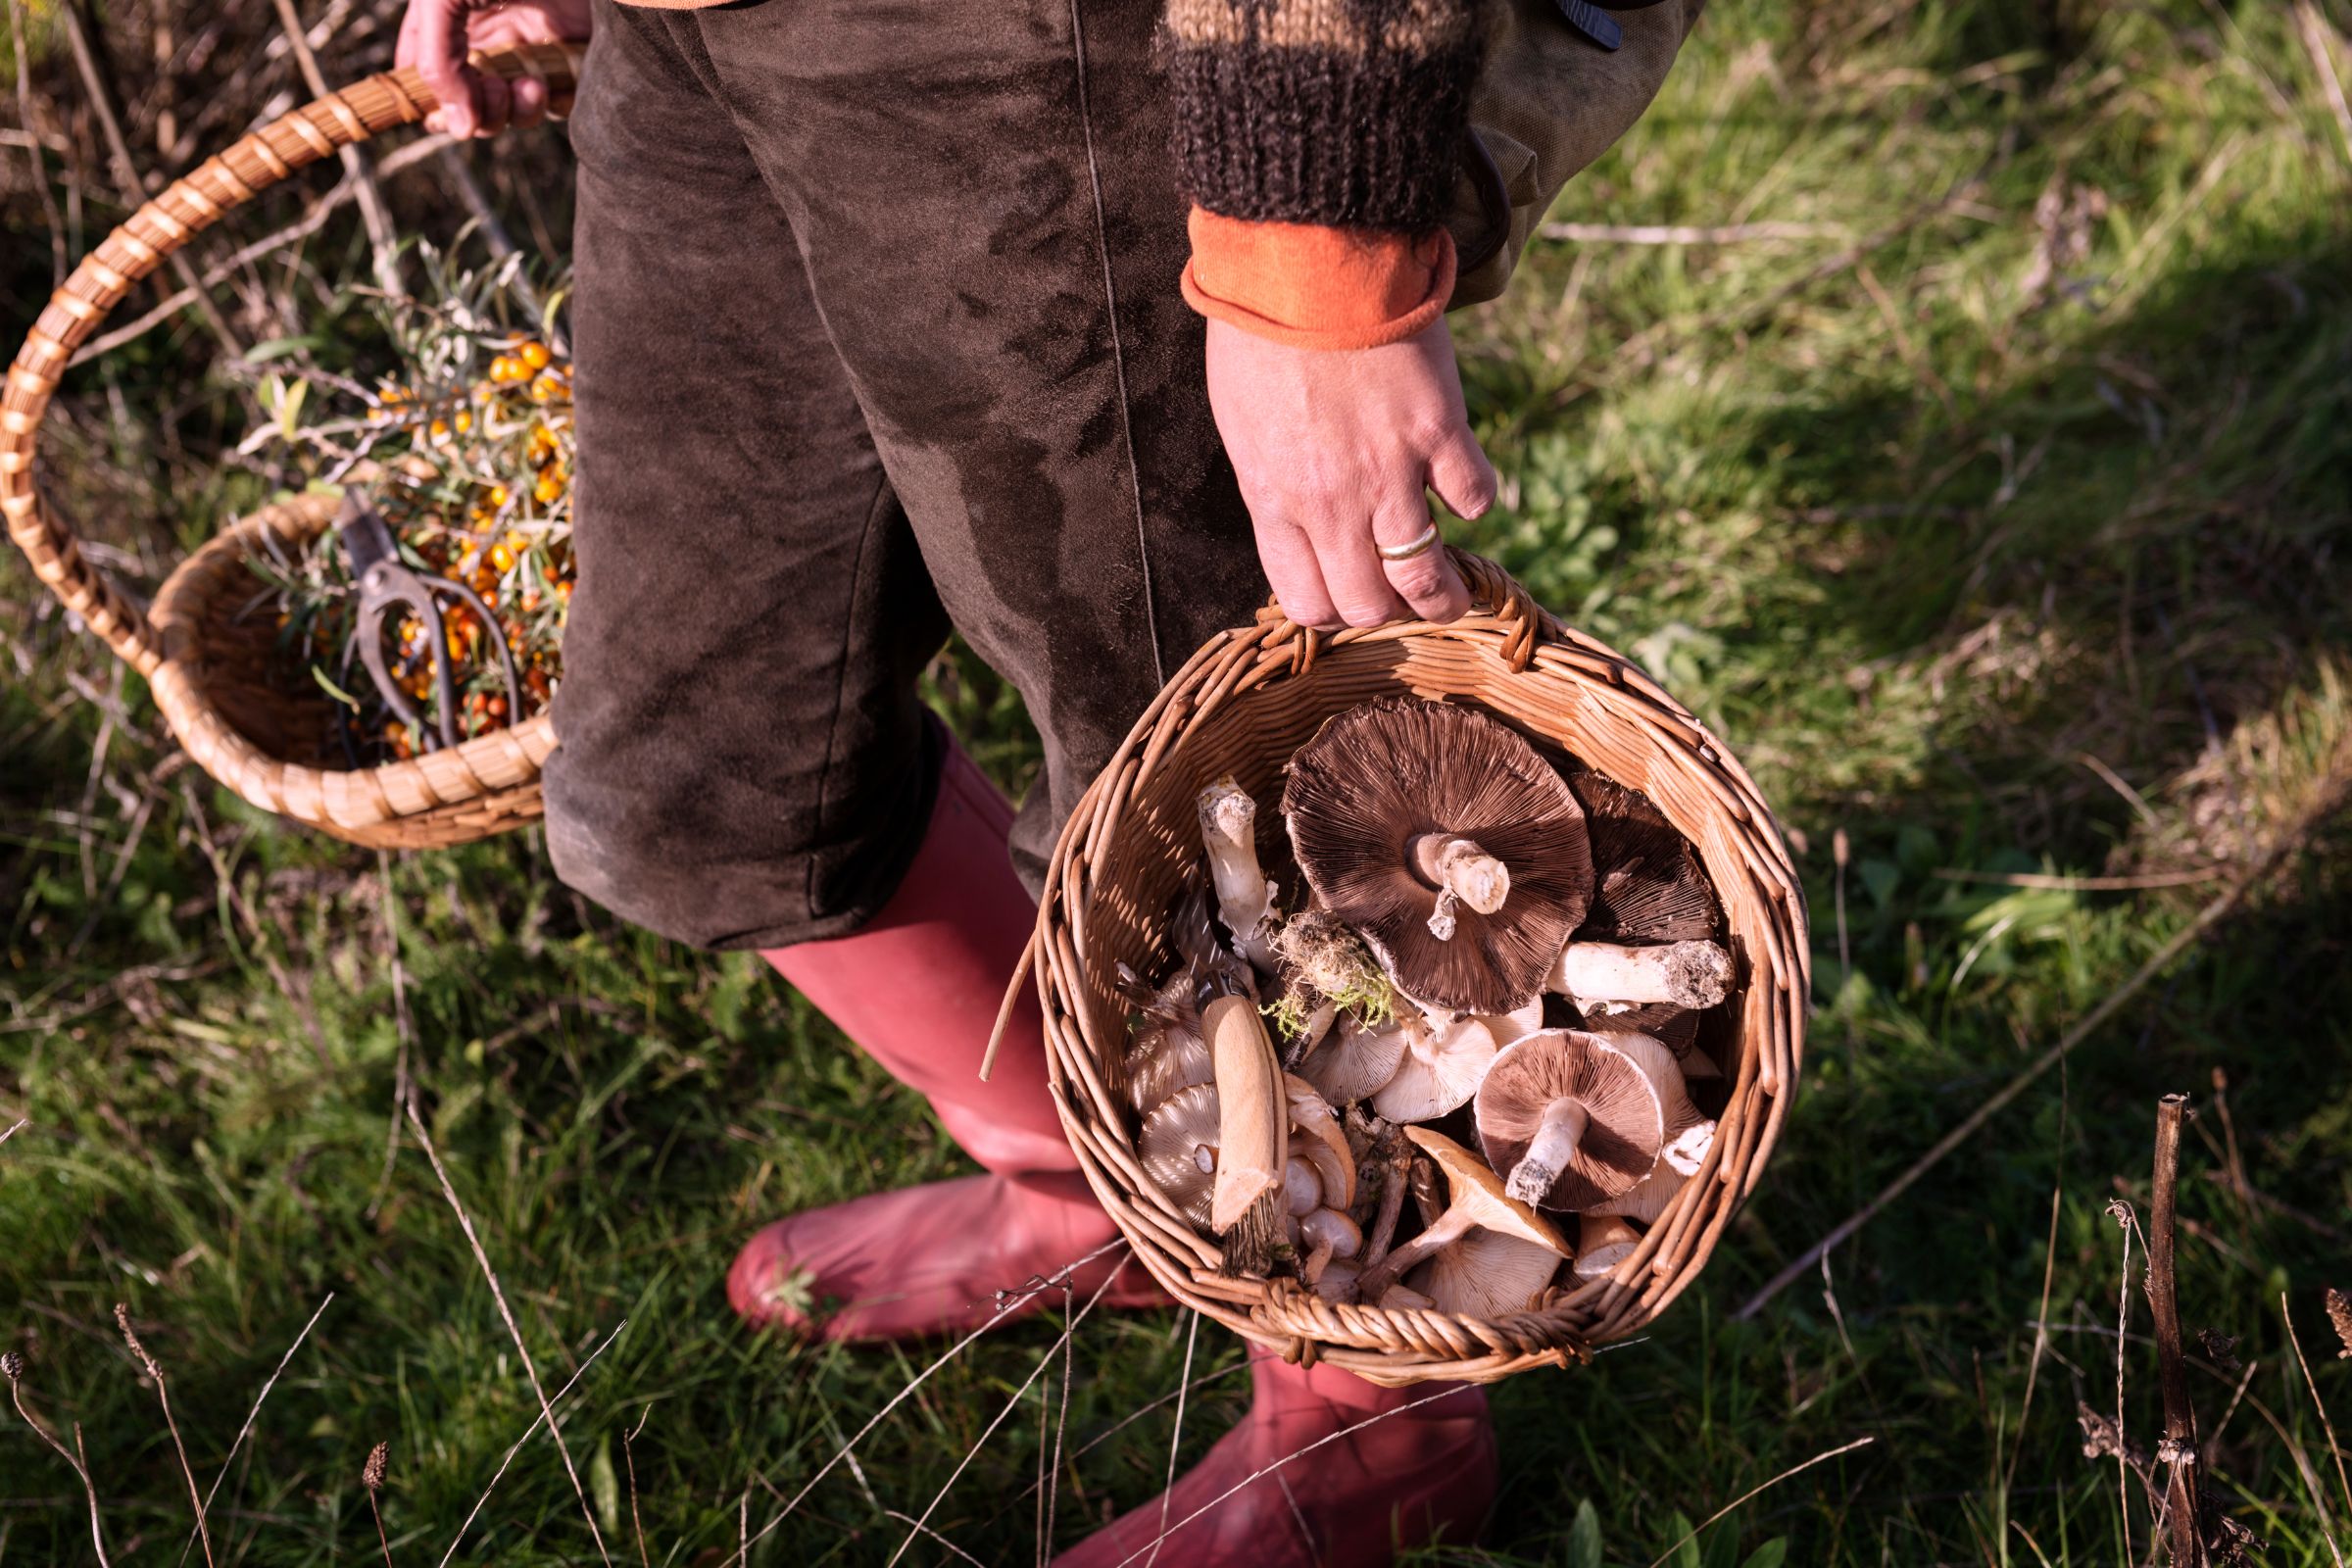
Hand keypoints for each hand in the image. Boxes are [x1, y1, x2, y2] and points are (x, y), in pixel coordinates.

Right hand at [395, 0, 591, 138]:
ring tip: (530, 86)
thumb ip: (438, 61)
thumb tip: (457, 129)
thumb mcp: (442, 0)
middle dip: (481, 111)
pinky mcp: (570, 59)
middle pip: (472, 104)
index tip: (443, 112)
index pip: (427, 77)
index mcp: (447, 21)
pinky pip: (558, 103)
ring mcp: (529, 50)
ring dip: (517, 113)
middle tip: (495, 89)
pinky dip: (552, 106)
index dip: (433, 103)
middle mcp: (486, 39)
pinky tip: (549, 83)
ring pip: (515, 112)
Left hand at [1205, 314, 1496, 630]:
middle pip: (1369, 604)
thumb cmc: (1261, 335)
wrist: (1306, 260)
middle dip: (1390, 614)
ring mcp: (1389, 470)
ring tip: (1456, 595)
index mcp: (1274, 500)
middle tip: (1405, 601)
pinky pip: (1472, 496)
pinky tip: (1462, 486)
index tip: (1348, 598)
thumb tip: (1302, 528)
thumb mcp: (1244, 425)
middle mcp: (1331, 501)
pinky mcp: (1439, 430)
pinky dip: (1472, 499)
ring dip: (1444, 595)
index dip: (1333, 612)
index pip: (1307, 601)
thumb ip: (1273, 486)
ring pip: (1424, 574)